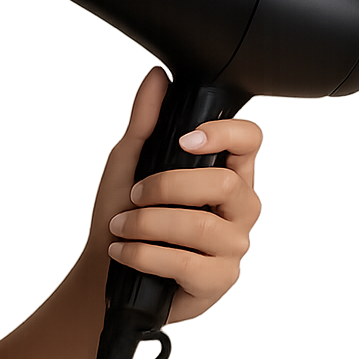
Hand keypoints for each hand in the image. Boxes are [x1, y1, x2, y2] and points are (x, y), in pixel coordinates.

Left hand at [91, 68, 262, 322]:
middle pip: (224, 184)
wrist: (109, 267)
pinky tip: (125, 251)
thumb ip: (146, 120)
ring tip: (122, 227)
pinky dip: (143, 254)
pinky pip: (185, 262)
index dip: (225, 134)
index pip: (249, 142)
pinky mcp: (218, 280)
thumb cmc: (125, 213)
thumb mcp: (131, 161)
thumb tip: (157, 78)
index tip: (186, 138)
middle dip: (166, 186)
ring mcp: (232, 246)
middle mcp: (238, 208)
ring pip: (200, 225)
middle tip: (136, 195)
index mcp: (224, 173)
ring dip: (146, 223)